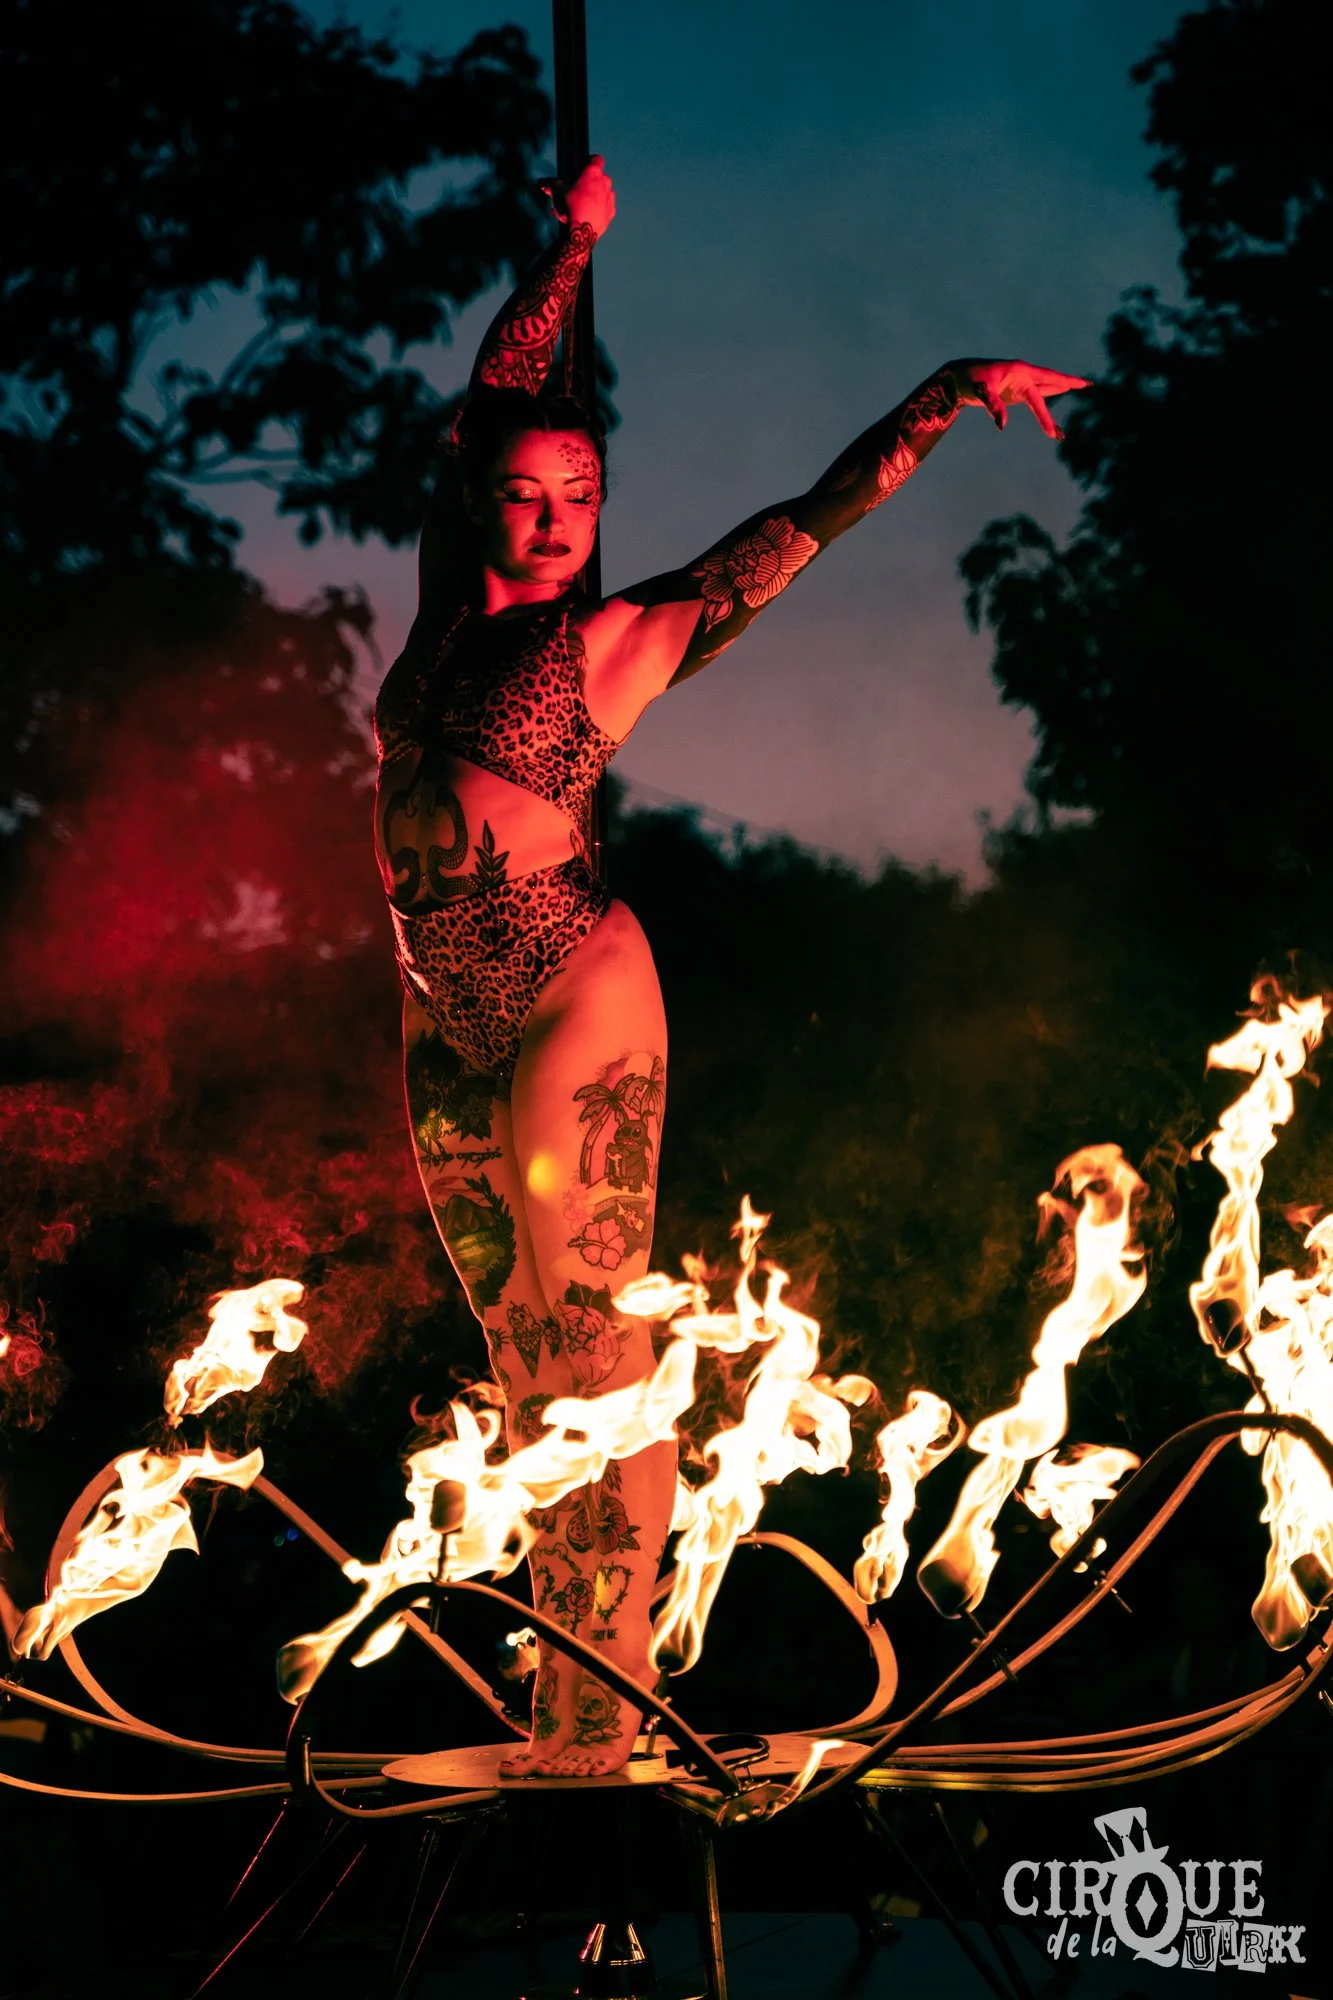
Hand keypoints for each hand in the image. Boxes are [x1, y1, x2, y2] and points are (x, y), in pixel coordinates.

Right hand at [543, 154, 615, 238]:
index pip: (597, 158)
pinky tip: (591, 213)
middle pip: (599, 176)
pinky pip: (606, 206)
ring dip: (596, 195)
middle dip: (591, 181)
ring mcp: (610, 197)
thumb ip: (552, 185)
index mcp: (593, 172)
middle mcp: (605, 182)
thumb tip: (544, 184)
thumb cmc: (572, 206)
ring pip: (604, 191)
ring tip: (584, 204)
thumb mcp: (558, 192)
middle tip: (580, 189)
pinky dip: (600, 208)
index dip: (591, 161)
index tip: (585, 166)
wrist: (583, 230)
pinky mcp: (611, 211)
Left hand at [947, 359, 1089, 439]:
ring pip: (1046, 386)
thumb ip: (993, 406)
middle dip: (1069, 383)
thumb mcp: (980, 392)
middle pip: (1051, 380)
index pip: (1038, 395)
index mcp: (1020, 372)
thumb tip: (1002, 425)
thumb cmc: (970, 381)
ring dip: (1062, 387)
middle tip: (1089, 384)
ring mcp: (1021, 382)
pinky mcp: (1016, 390)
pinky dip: (1048, 396)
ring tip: (1082, 386)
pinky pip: (1037, 395)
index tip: (1051, 433)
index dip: (1044, 415)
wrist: (960, 376)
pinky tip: (1059, 392)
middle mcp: (1024, 375)